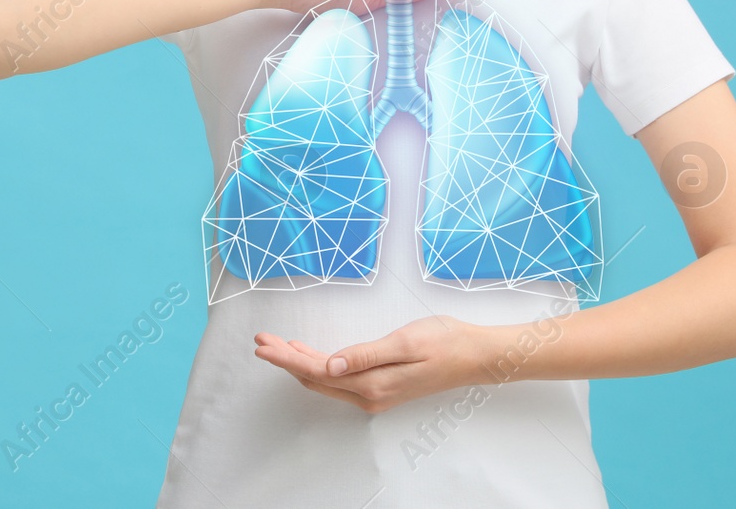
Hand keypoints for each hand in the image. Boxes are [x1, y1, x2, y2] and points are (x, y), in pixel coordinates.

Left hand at [252, 316, 494, 412]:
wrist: (474, 355)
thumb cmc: (443, 342)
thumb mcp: (404, 342)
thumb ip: (365, 355)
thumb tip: (330, 365)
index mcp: (371, 384)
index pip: (316, 372)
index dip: (286, 358)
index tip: (263, 345)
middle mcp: (368, 395)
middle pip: (315, 379)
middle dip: (285, 360)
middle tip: (261, 339)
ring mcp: (374, 394)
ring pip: (325, 380)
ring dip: (299, 362)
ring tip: (276, 343)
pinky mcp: (380, 387)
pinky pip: (338, 379)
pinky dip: (318, 365)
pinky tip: (308, 353)